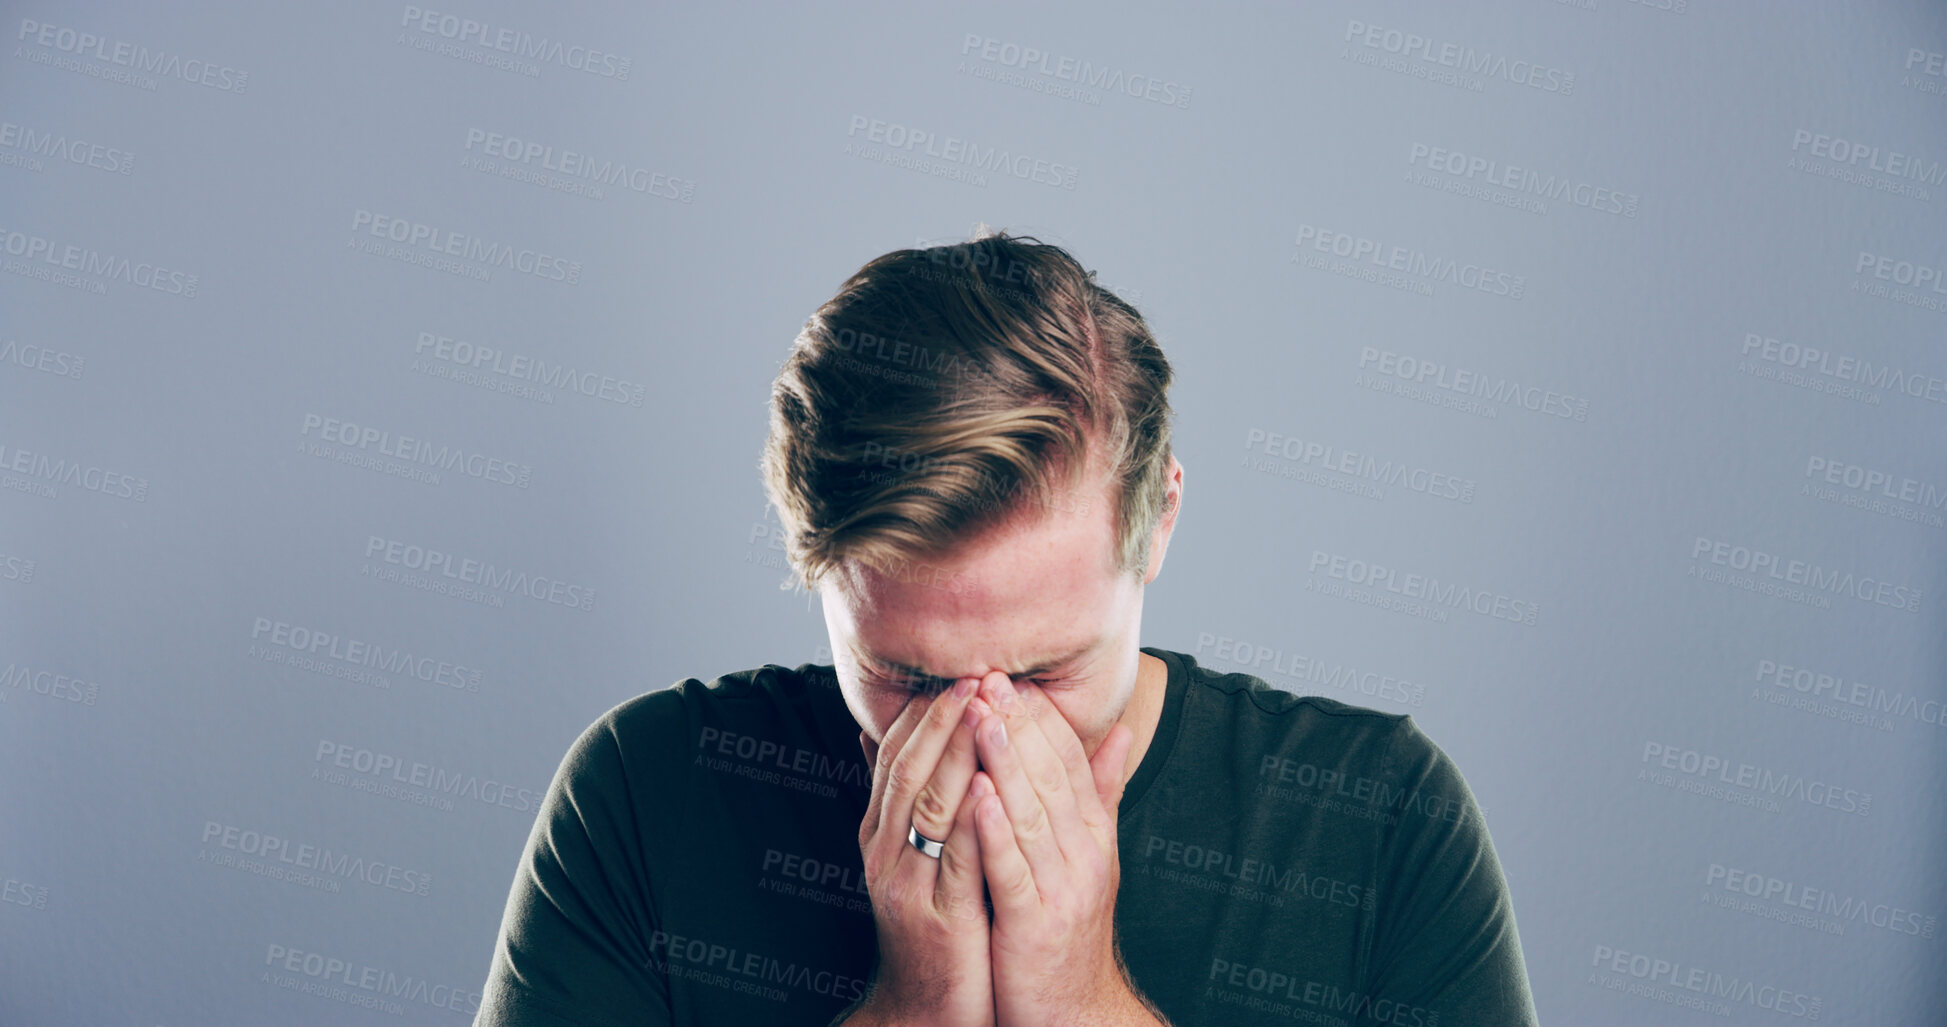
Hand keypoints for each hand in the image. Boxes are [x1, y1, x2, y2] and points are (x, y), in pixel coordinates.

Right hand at [851, 675, 995, 1026]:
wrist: (925, 1009)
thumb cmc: (930, 924)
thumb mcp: (910, 855)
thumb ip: (900, 797)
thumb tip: (870, 735)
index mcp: (880, 832)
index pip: (896, 755)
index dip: (923, 711)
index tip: (955, 669)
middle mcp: (885, 852)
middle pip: (908, 770)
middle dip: (940, 719)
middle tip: (972, 675)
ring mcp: (908, 884)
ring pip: (929, 805)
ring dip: (955, 754)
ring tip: (982, 710)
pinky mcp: (940, 917)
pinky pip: (955, 859)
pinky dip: (971, 819)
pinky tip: (989, 786)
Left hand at [968, 674, 1154, 1025]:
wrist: (1075, 1011)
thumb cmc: (1069, 927)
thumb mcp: (1092, 854)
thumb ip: (1102, 792)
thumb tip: (1121, 731)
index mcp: (1094, 832)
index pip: (1068, 759)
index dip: (1039, 715)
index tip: (1009, 673)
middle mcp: (1085, 853)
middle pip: (1051, 776)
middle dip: (1019, 724)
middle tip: (989, 675)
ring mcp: (1062, 887)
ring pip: (1031, 813)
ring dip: (1005, 762)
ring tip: (981, 716)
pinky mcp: (1034, 923)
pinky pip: (1012, 869)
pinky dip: (995, 830)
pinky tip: (976, 795)